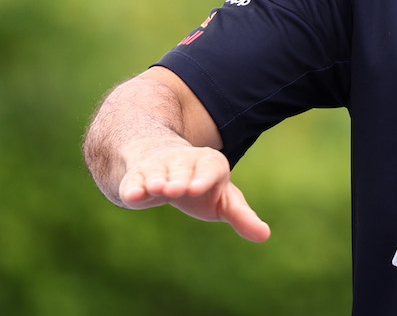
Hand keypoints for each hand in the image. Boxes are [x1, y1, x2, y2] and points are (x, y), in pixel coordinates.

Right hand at [118, 142, 270, 242]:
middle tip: (176, 189)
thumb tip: (265, 235)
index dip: (203, 178)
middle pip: (181, 169)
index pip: (209, 169)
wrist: (164, 164)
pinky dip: (132, 187)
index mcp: (211, 164)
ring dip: (156, 180)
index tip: (197, 188)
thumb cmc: (201, 185)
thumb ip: (242, 216)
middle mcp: (184, 161)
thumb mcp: (224, 200)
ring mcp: (159, 166)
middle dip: (179, 178)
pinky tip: (131, 195)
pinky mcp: (137, 176)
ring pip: (157, 172)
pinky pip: (134, 180)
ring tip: (156, 188)